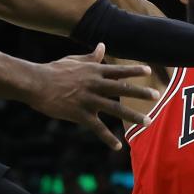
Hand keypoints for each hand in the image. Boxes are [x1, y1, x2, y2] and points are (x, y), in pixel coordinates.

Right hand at [28, 43, 157, 149]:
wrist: (36, 83)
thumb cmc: (54, 70)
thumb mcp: (74, 60)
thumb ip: (91, 56)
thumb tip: (102, 46)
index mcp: (93, 71)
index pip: (118, 70)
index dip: (133, 70)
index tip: (148, 69)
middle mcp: (94, 84)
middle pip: (122, 88)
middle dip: (140, 92)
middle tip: (156, 96)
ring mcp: (88, 99)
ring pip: (115, 109)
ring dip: (133, 116)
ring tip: (147, 122)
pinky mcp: (80, 114)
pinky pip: (97, 128)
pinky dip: (108, 138)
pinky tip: (117, 146)